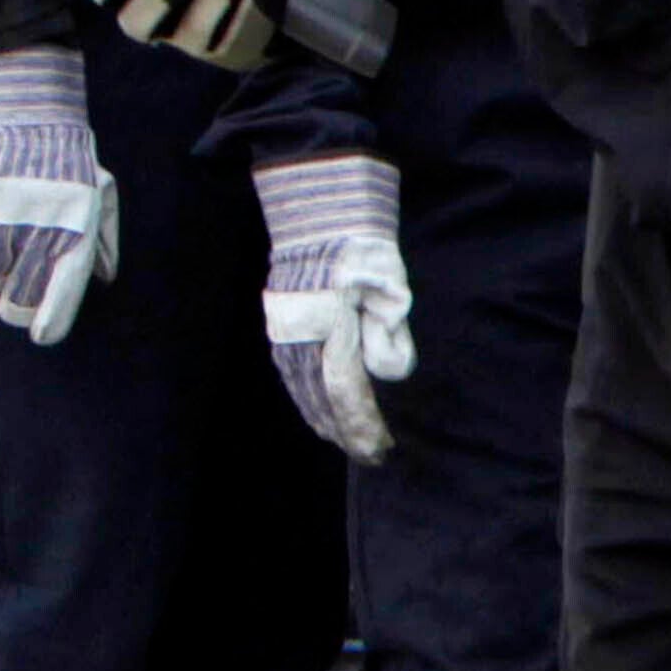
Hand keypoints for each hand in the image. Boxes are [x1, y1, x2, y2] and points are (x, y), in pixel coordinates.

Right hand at [0, 49, 120, 344]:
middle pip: (12, 306)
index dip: (49, 324)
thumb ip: (103, 241)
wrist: (20, 120)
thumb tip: (103, 277)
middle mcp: (29, 242)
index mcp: (70, 240)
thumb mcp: (101, 197)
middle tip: (19, 286)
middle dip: (16, 305)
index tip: (43, 334)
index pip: (57, 300)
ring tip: (5, 232)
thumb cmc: (67, 163)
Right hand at [253, 151, 415, 462]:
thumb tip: (388, 374)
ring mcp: (286, 330)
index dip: (362, 423)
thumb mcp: (389, 286)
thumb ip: (389, 331)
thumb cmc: (362, 249)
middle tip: (370, 456)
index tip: (381, 446)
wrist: (319, 214)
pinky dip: (304, 397)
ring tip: (345, 442)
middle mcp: (302, 334)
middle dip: (345, 431)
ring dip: (323, 419)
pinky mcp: (281, 324)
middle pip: (320, 397)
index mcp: (331, 326)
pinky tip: (317, 411)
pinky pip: (291, 372)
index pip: (346, 389)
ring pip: (301, 388)